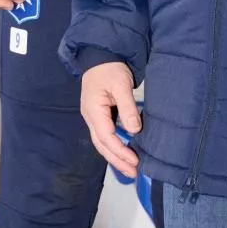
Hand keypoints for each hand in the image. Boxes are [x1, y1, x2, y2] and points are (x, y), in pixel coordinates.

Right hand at [81, 62, 141, 178]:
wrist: (99, 54)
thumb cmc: (109, 68)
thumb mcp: (121, 85)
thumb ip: (127, 107)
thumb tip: (135, 130)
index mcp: (93, 111)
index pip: (107, 138)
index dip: (121, 151)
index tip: (135, 161)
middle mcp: (90, 117)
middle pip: (102, 145)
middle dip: (117, 160)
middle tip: (134, 173)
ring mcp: (93, 117)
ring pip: (102, 142)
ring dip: (115, 156)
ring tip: (130, 168)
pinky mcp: (99, 115)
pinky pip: (105, 135)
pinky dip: (114, 146)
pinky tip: (124, 152)